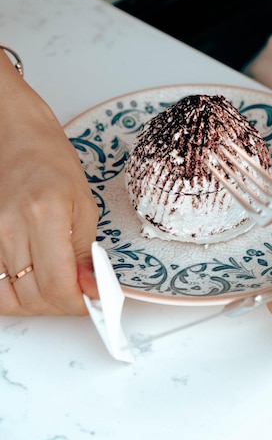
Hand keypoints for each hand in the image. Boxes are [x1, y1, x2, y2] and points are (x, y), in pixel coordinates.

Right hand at [0, 55, 98, 314]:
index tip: (91, 300)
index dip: (77, 303)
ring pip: (11, 298)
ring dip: (38, 302)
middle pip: (33, 298)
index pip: (58, 285)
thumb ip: (86, 250)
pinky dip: (12, 294)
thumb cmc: (50, 159)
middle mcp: (10, 228)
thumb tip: (92, 289)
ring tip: (55, 284)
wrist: (13, 135)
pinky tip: (29, 281)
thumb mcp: (83, 202)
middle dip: (61, 304)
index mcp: (44, 214)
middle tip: (77, 291)